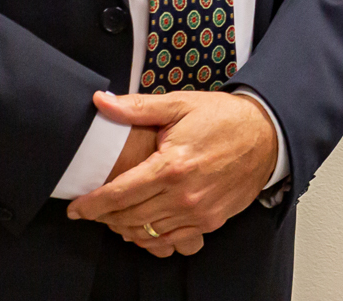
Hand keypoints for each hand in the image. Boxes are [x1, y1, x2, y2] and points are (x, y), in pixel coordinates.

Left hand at [68, 90, 278, 257]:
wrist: (267, 135)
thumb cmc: (223, 118)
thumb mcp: (180, 104)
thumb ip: (137, 108)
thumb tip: (100, 102)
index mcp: (171, 165)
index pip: (118, 195)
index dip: (90, 205)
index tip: (75, 208)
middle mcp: (184, 194)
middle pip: (128, 218)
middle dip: (104, 217)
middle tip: (93, 210)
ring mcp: (198, 212)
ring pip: (147, 233)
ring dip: (124, 228)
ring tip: (114, 217)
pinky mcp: (211, 221)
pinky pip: (171, 240)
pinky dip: (151, 237)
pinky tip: (143, 226)